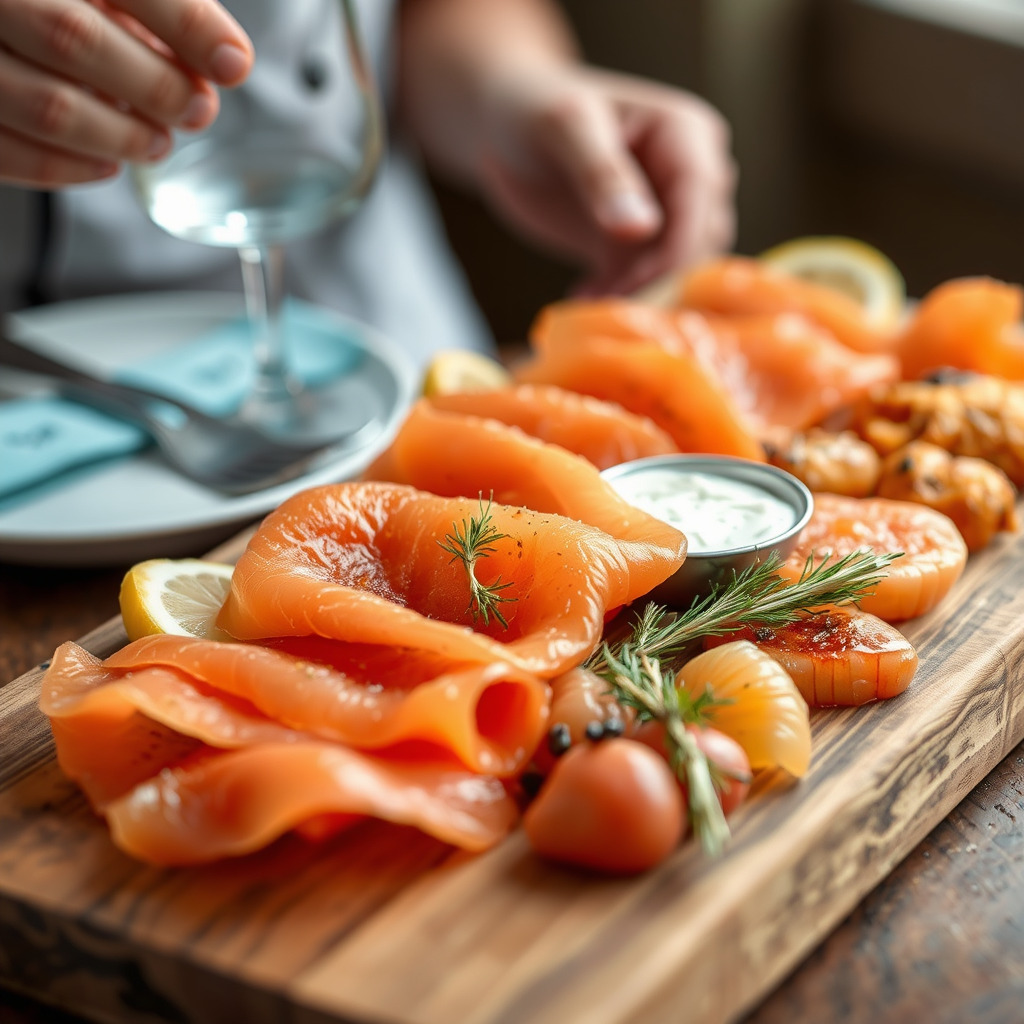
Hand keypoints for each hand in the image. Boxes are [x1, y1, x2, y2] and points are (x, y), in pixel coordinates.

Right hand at [0, 0, 252, 187]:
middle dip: (155, 87)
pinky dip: (68, 168)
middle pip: (74, 39)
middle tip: (196, 110)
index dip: (185, 22)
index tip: (234, 63)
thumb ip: (158, 12)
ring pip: (49, 107)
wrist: (0, 17)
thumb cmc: (59, 8)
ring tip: (157, 142)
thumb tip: (226, 61)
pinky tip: (107, 163)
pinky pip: (8, 152)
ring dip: (121, 136)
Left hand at [476, 65, 735, 295]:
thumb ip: (602, 174)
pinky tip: (582, 298)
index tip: (638, 289)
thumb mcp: (563, 130)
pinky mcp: (640, 243)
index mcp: (686, 134)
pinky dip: (621, 296)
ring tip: (589, 304)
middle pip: (699, 242)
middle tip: (608, 308)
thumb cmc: (530, 109)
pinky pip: (647, 281)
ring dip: (640, 294)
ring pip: (679, 268)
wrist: (501, 124)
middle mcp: (692, 172)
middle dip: (659, 281)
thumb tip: (641, 229)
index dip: (676, 253)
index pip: (700, 203)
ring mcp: (668, 210)